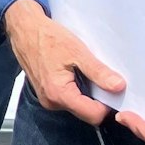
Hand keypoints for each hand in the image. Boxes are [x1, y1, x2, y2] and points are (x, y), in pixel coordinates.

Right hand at [4, 0, 124, 125]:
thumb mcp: (77, 52)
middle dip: (97, 99)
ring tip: (86, 72)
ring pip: (77, 106)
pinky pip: (68, 99)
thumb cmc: (48, 38)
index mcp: (59, 94)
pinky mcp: (46, 93)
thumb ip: (98, 72)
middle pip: (85, 112)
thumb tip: (119, 87)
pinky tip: (75, 73)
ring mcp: (47, 99)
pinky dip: (76, 89)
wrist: (25, 29)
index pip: (93, 115)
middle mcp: (52, 102)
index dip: (107, 105)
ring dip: (86, 94)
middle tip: (102, 78)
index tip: (114, 90)